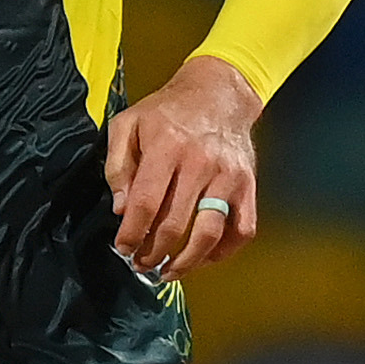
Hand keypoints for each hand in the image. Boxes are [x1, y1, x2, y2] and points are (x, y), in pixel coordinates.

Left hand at [103, 52, 264, 275]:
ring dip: (186, 262)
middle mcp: (200, 163)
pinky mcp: (247, 185)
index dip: (131, 234)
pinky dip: (224, 251)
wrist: (218, 92)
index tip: (123, 248)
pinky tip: (204, 258)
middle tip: (141, 264)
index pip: (145, 204)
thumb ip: (116, 165)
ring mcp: (228, 176)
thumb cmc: (167, 111)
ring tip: (168, 271)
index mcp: (166, 147)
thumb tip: (121, 209)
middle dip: (153, 253)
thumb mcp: (128, 124)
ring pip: (209, 233)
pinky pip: (242, 229)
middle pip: (174, 225)